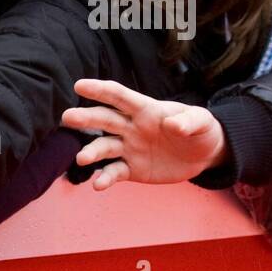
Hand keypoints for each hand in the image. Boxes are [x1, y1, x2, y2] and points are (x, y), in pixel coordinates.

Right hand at [61, 78, 228, 188]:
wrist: (204, 156)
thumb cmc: (201, 131)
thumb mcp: (203, 122)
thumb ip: (188, 121)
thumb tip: (172, 124)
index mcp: (146, 110)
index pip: (120, 97)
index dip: (100, 90)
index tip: (80, 85)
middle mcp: (131, 128)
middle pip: (105, 120)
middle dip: (86, 118)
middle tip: (68, 117)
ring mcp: (129, 149)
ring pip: (104, 147)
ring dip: (92, 152)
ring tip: (82, 159)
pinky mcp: (131, 169)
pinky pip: (114, 173)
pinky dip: (105, 178)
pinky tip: (98, 185)